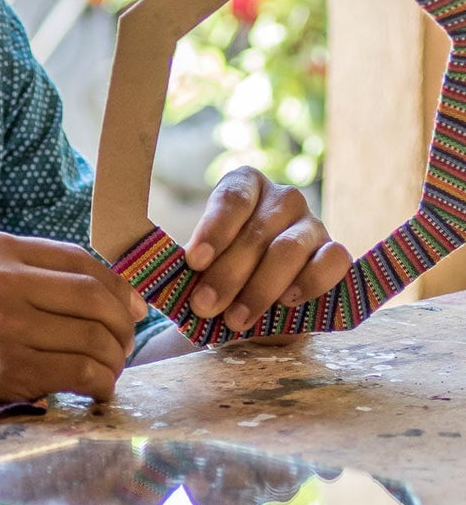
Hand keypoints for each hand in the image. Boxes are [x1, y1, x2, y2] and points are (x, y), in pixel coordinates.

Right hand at [0, 231, 145, 401]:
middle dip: (123, 325)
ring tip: (110, 368)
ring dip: (114, 359)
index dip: (118, 286)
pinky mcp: (7, 368)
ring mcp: (2, 326)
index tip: (132, 309)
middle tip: (124, 344)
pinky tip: (97, 388)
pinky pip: (78, 372)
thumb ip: (39, 273)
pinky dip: (100, 382)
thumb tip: (127, 296)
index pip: (80, 260)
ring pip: (92, 338)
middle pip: (93, 298)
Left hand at [184, 167, 350, 330]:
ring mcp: (312, 223)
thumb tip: (170, 290)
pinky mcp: (335, 251)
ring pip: (289, 250)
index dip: (213, 230)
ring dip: (260, 288)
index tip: (194, 261)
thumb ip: (192, 267)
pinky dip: (309, 283)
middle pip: (256, 232)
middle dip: (228, 274)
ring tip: (235, 319)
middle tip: (204, 305)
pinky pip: (332, 261)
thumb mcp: (203, 261)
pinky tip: (285, 302)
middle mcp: (282, 197)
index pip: (232, 198)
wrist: (259, 294)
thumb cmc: (223, 270)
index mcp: (245, 184)